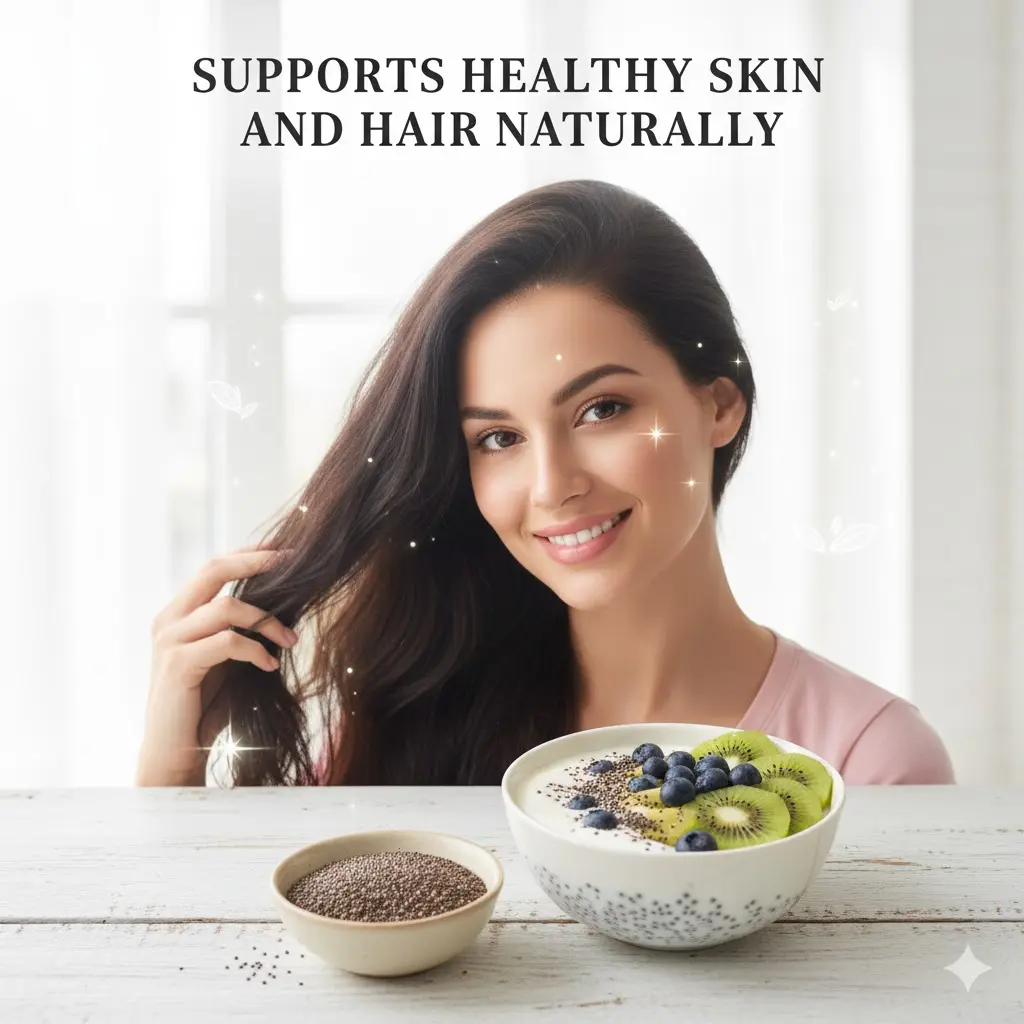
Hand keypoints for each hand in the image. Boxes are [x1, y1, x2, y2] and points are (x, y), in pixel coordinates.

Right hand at [137, 543, 297, 785]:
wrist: (175, 752)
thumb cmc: (205, 707)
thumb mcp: (227, 659)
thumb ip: (241, 630)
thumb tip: (286, 604)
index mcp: (179, 613)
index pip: (214, 567)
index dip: (248, 553)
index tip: (284, 547)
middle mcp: (169, 620)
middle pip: (213, 569)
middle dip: (256, 562)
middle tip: (293, 565)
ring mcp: (169, 641)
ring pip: (226, 606)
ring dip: (267, 621)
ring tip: (291, 640)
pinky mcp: (177, 665)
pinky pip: (227, 642)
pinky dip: (256, 649)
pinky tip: (270, 665)